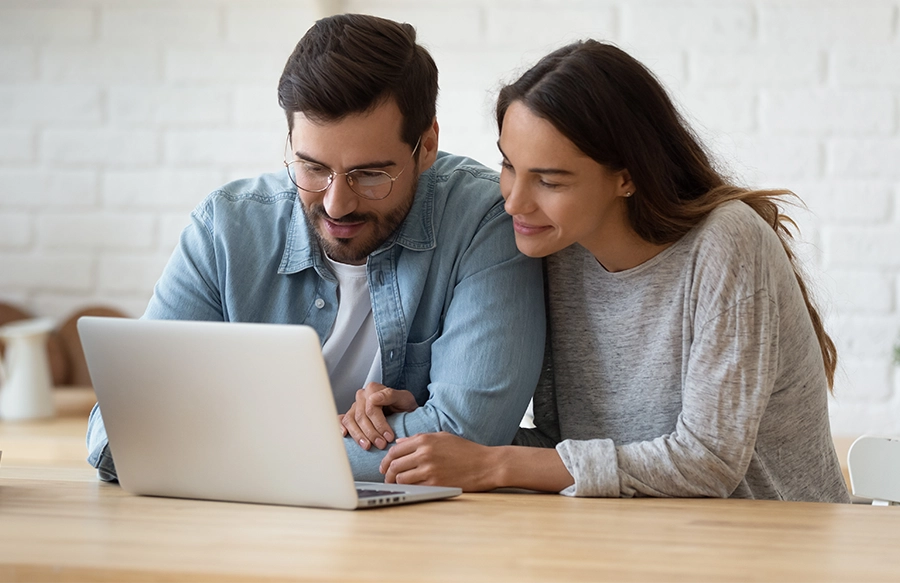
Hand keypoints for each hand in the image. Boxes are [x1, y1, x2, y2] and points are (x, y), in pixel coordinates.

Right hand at [340, 382, 417, 449]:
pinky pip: (341, 420)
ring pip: (350, 421)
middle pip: (361, 416)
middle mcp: (362, 396)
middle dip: (371, 433)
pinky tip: (345, 435)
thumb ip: (390, 395)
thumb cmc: (404, 405)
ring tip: (368, 446)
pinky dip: (340, 427)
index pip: (371, 408)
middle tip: (381, 444)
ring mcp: (354, 406)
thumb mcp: (405, 398)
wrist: (404, 412)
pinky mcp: (350, 415)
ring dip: (358, 435)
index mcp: (373, 389)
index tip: (389, 437)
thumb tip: (373, 399)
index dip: (380, 424)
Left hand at [379, 432, 498, 491]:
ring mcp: (429, 469)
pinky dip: (409, 489)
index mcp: (425, 440)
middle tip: (386, 478)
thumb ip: (419, 439)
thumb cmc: (465, 450)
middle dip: (387, 473)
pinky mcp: (436, 483)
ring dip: (396, 483)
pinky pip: (414, 487)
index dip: (385, 460)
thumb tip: (399, 442)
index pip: (395, 450)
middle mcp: (424, 453)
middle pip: (394, 465)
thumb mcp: (442, 437)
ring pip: (401, 478)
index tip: (384, 466)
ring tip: (397, 485)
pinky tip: (410, 489)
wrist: (486, 464)